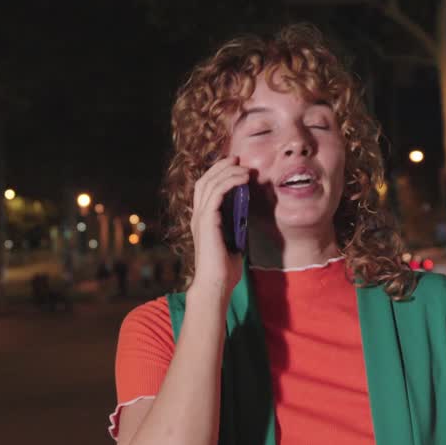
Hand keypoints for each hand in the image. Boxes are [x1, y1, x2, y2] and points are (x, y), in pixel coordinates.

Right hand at [189, 155, 248, 304]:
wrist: (216, 285)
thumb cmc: (225, 271)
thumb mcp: (234, 243)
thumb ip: (236, 228)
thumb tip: (247, 218)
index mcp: (203, 221)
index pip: (206, 189)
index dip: (219, 174)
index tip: (237, 168)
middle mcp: (198, 216)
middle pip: (205, 180)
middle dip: (221, 166)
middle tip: (238, 159)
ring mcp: (200, 218)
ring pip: (209, 182)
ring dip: (227, 171)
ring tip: (244, 167)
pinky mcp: (207, 221)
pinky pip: (216, 192)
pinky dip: (230, 182)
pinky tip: (242, 179)